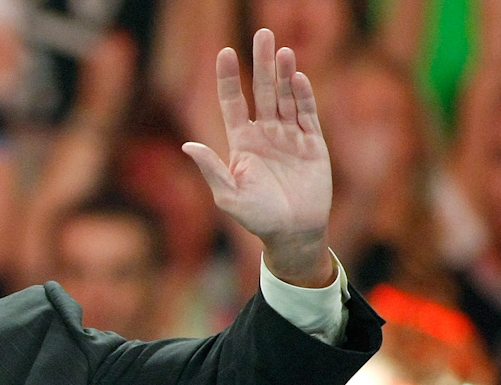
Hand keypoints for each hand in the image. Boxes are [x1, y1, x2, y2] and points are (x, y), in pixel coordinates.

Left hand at [183, 28, 333, 285]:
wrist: (293, 233)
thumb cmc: (256, 218)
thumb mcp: (228, 196)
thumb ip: (211, 169)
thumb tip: (187, 146)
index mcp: (241, 143)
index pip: (232, 102)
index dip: (227, 78)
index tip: (224, 52)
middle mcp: (265, 134)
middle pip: (261, 91)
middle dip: (261, 63)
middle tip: (262, 34)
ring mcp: (290, 137)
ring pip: (285, 97)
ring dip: (283, 73)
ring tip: (282, 49)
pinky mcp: (313, 144)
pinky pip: (308, 114)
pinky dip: (303, 96)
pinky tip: (298, 77)